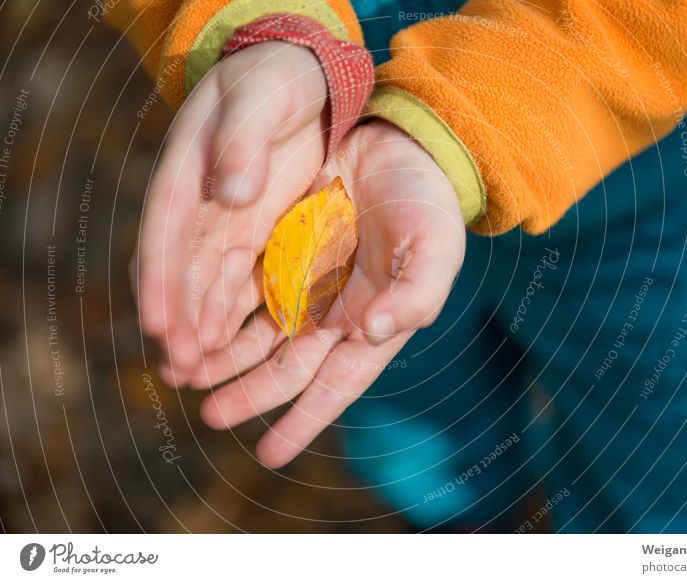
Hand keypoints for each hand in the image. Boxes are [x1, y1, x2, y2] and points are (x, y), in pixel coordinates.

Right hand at [136, 41, 328, 384]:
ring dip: (198, 329)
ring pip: (203, 285)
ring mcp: (225, 224)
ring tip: (195, 375)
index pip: (164, 232)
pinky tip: (225, 348)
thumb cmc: (273, 81)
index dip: (158, 280)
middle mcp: (199, 206)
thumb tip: (231, 192)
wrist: (298, 79)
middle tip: (179, 369)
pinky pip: (235, 281)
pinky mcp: (254, 234)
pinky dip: (226, 314)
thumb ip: (243, 140)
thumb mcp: (259, 96)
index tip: (157, 325)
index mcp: (188, 171)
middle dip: (176, 321)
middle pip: (179, 271)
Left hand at [191, 120, 466, 466]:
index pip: (336, 384)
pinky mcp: (280, 250)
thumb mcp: (436, 247)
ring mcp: (304, 282)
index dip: (305, 420)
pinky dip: (218, 312)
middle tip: (209, 414)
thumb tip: (375, 331)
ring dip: (223, 359)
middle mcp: (333, 313)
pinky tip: (193, 325)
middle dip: (249, 393)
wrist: (398, 144)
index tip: (270, 455)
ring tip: (185, 376)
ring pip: (258, 334)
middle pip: (286, 367)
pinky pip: (244, 289)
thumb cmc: (427, 201)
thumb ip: (417, 294)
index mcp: (372, 322)